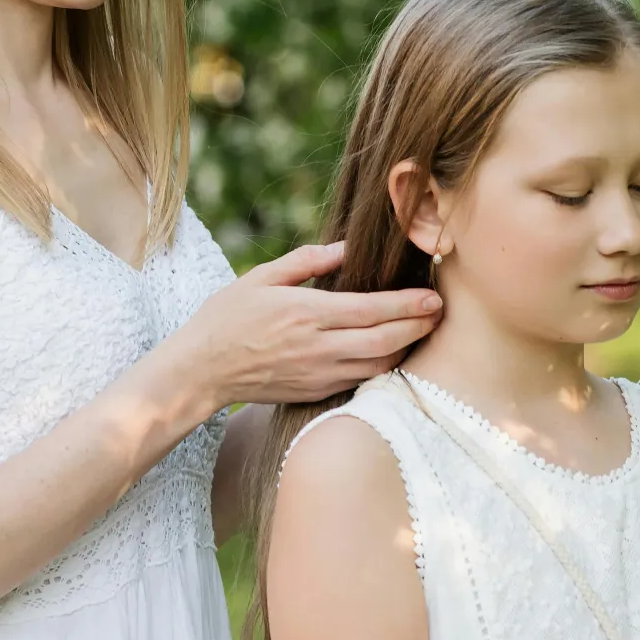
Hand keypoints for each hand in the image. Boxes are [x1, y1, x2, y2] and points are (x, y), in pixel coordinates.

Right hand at [173, 242, 441, 407]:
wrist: (200, 371)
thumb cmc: (226, 318)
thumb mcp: (261, 278)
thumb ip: (307, 261)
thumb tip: (347, 247)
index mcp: (307, 313)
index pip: (373, 309)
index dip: (409, 304)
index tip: (434, 295)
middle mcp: (319, 347)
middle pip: (387, 342)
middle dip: (419, 327)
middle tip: (439, 312)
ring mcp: (319, 374)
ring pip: (379, 366)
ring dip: (405, 349)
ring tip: (420, 329)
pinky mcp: (316, 393)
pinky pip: (360, 381)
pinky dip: (381, 367)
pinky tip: (389, 352)